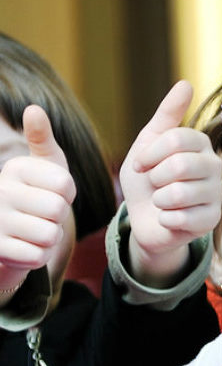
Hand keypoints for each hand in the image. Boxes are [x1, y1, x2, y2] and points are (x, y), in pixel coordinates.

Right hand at [0, 105, 74, 295]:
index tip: (53, 193)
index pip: (64, 184)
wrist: (10, 235)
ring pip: (48, 235)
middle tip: (43, 215)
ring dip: (49, 238)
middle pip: (56, 210)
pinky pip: (37, 256)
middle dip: (58, 218)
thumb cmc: (36, 194)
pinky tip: (26, 246)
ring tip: (34, 230)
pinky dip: (39, 256)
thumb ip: (42, 139)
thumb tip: (33, 109)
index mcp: (15, 169)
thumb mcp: (45, 165)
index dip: (68, 194)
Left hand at [121, 81, 221, 285]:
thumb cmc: (147, 178)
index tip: (141, 163)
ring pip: (179, 193)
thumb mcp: (149, 143)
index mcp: (200, 145)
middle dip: (154, 177)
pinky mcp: (212, 221)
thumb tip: (185, 84)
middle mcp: (215, 167)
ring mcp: (216, 194)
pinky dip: (164, 219)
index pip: (178, 138)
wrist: (145, 218)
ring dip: (158, 200)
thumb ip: (167, 115)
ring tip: (162, 201)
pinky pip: (181, 217)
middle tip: (154, 184)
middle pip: (180, 165)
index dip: (150, 153)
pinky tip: (168, 217)